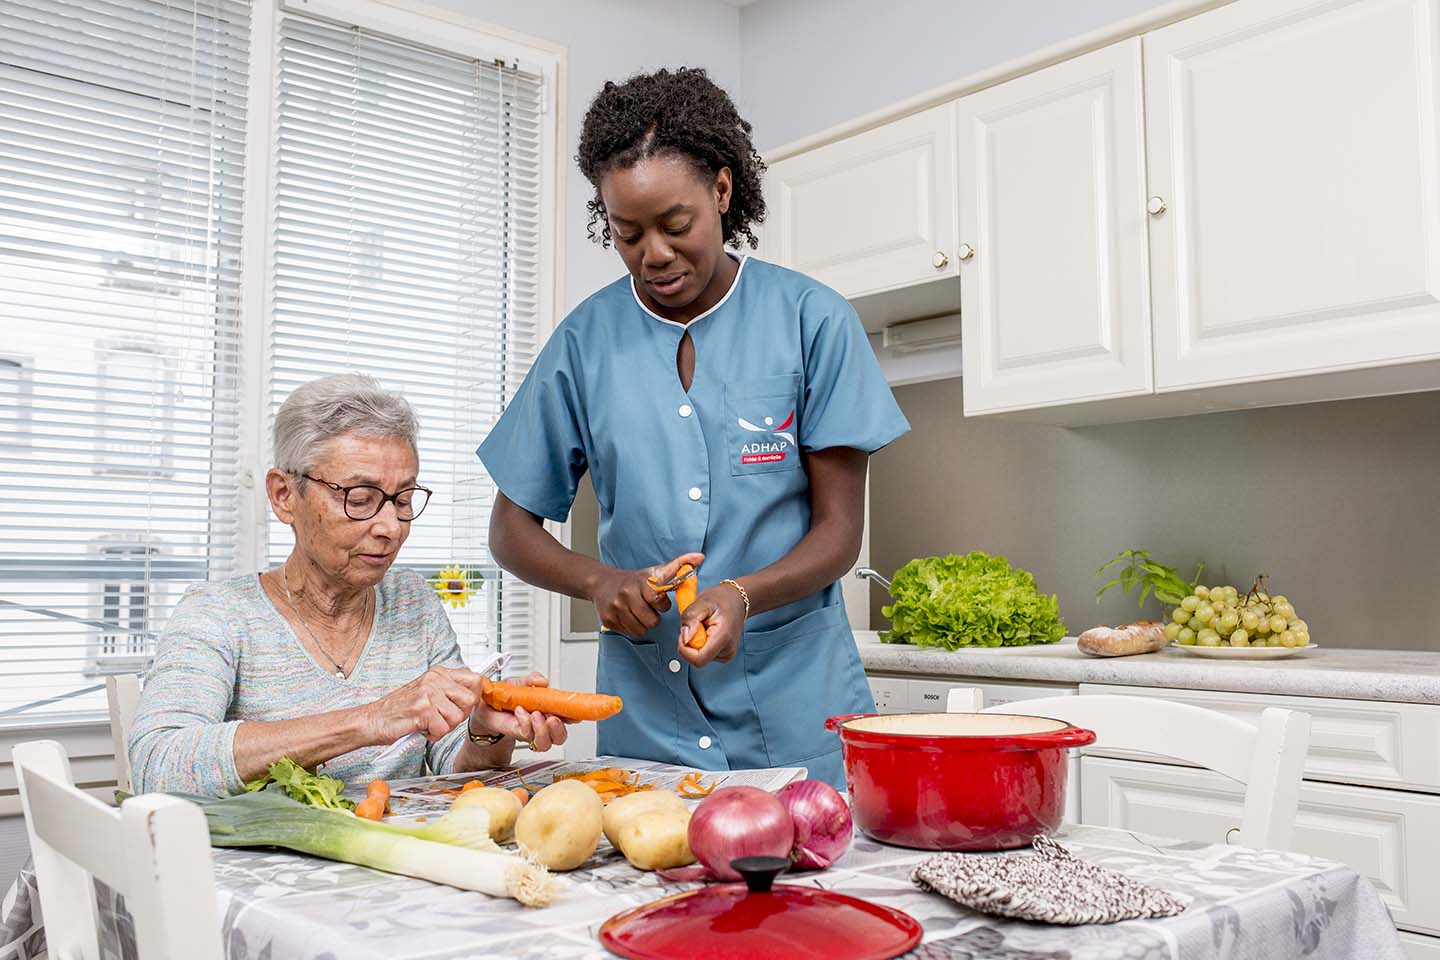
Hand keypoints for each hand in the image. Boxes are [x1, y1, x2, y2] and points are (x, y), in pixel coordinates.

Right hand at [364, 666, 481, 743]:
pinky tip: (421, 730)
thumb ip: (449, 691)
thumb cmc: (399, 710)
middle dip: (459, 715)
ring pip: (457, 718)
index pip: (474, 678)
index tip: (466, 705)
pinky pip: (442, 730)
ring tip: (428, 724)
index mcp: (438, 673)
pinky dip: (433, 736)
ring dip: (444, 728)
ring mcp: (428, 693)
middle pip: (470, 700)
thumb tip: (475, 695)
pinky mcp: (422, 710)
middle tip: (442, 719)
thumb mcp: (427, 692)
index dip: (475, 695)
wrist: (372, 720)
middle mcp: (435, 680)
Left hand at [466, 672, 568, 751]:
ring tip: (535, 715)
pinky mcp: (519, 734)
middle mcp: (542, 724)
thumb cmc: (504, 696)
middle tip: (552, 718)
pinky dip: (526, 723)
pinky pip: (527, 735)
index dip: (573, 718)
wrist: (485, 705)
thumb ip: (532, 679)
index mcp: (548, 709)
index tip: (575, 715)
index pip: (566, 717)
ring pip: (546, 743)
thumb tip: (543, 681)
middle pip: (559, 737)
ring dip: (542, 730)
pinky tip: (520, 712)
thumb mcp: (519, 682)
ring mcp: (531, 731)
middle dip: (558, 729)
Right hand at [589, 551, 703, 635]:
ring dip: (643, 624)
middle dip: (653, 617)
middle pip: (652, 621)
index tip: (659, 599)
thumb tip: (700, 557)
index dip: (662, 604)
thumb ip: (679, 565)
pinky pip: (629, 632)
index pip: (658, 599)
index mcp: (642, 582)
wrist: (603, 583)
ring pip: (641, 629)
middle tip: (648, 608)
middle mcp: (627, 594)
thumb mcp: (657, 571)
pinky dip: (631, 627)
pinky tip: (629, 616)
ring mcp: (616, 607)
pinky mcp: (608, 619)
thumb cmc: (635, 580)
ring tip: (639, 612)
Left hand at [678, 581, 746, 667]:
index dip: (685, 649)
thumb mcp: (702, 602)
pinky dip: (701, 643)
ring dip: (695, 642)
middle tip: (696, 625)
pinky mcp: (724, 655)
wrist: (736, 600)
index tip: (686, 632)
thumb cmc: (722, 599)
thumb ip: (690, 618)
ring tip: (704, 626)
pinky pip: (704, 654)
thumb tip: (685, 638)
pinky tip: (708, 631)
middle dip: (690, 642)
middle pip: (697, 659)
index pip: (698, 660)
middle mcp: (727, 650)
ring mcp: (727, 654)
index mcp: (723, 637)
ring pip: (699, 656)